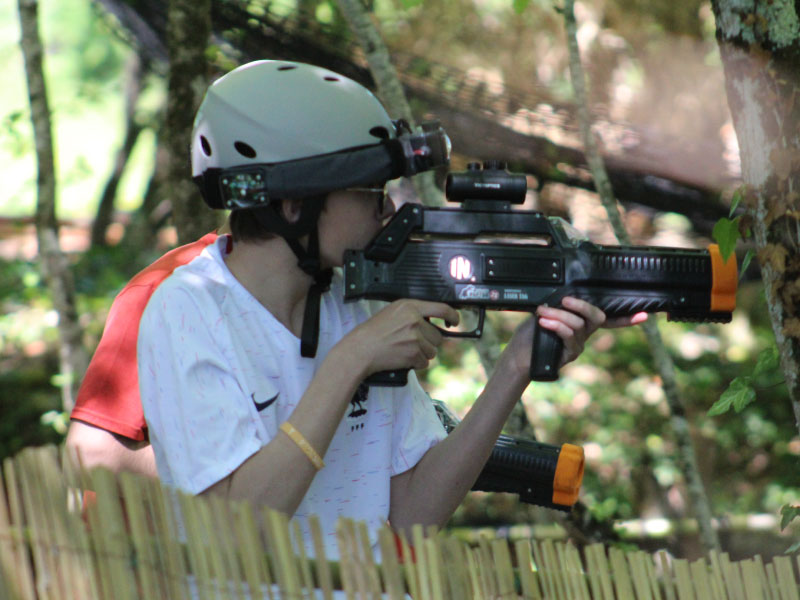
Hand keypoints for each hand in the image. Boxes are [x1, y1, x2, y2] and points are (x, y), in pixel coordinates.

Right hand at [342, 299, 459, 376]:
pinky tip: (402, 358)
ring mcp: (415, 338)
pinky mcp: (414, 354)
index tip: (454, 321)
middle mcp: (415, 320)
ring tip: (404, 350)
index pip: (442, 308)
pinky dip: (416, 363)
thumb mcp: (392, 312)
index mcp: (410, 306)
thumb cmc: (373, 332)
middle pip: (438, 336)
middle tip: (411, 343)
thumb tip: (433, 322)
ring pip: (432, 351)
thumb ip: (413, 314)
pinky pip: (424, 362)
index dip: (453, 316)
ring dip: (422, 354)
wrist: (360, 349)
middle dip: (428, 342)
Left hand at [536, 297, 647, 365]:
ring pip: (578, 324)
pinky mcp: (570, 353)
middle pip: (597, 317)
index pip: (608, 318)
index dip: (626, 318)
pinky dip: (557, 325)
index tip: (644, 315)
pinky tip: (545, 322)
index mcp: (581, 322)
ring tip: (543, 312)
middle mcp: (584, 334)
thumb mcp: (546, 312)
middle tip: (565, 299)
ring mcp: (579, 344)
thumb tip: (565, 294)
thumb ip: (559, 305)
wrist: (520, 355)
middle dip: (582, 306)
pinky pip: (570, 335)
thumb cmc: (531, 333)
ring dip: (559, 314)